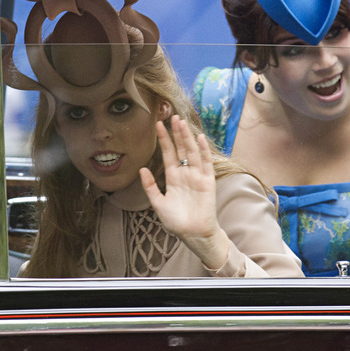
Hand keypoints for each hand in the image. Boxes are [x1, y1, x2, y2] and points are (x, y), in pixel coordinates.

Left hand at [139, 115, 224, 243]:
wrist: (193, 234)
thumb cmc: (176, 221)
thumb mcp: (158, 204)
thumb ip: (149, 187)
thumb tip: (141, 169)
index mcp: (173, 178)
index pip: (168, 154)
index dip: (163, 140)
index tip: (157, 125)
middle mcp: (185, 174)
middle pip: (180, 149)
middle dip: (176, 133)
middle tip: (171, 116)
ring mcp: (197, 176)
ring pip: (191, 152)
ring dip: (187, 137)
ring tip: (182, 122)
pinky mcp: (207, 182)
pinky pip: (205, 163)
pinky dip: (202, 151)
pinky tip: (199, 139)